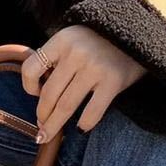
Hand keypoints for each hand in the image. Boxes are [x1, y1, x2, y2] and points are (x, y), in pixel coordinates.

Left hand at [20, 25, 146, 142]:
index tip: (35, 94)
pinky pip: (92, 112)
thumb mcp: (73, 37)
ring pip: (66, 106)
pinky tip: (80, 128)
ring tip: (48, 134)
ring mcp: (95, 67)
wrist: (137, 32)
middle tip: (40, 126)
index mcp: (62, 40)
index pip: (31, 68)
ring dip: (54, 124)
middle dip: (42, 115)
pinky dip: (84, 124)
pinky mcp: (113, 81)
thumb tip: (39, 89)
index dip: (29, 86)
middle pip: (49, 94)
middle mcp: (76, 53)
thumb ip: (57, 56)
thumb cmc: (98, 40)